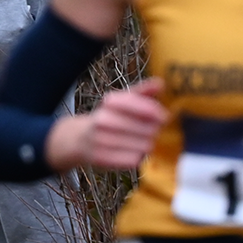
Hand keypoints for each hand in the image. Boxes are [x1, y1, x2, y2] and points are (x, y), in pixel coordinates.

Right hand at [48, 78, 167, 171]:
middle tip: (147, 130)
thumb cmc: (108, 117)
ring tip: (137, 140)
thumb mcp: (122, 101)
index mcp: (110, 102)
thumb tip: (161, 82)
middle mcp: (103, 120)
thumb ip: (143, 91)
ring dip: (145, 144)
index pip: (148, 109)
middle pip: (150, 129)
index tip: (163, 117)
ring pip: (145, 146)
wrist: (80, 138)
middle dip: (153, 130)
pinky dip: (136, 157)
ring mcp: (102, 140)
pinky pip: (135, 159)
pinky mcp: (103, 158)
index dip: (159, 114)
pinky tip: (130, 151)